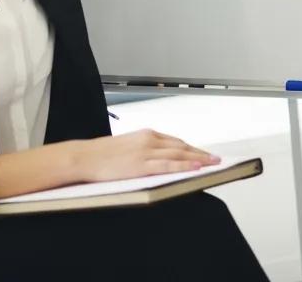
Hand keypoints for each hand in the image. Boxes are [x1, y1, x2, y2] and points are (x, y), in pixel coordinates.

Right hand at [75, 129, 219, 182]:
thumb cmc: (104, 154)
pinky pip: (168, 165)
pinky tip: (195, 167)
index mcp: (146, 134)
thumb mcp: (128, 146)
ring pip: (179, 155)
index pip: (176, 142)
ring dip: (198, 159)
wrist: (85, 156)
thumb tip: (159, 157)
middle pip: (181, 147)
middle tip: (216, 159)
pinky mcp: (141, 165)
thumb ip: (145, 149)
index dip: (192, 148)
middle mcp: (149, 140)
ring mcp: (146, 152)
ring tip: (212, 163)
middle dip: (200, 153)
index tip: (204, 153)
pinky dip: (184, 166)